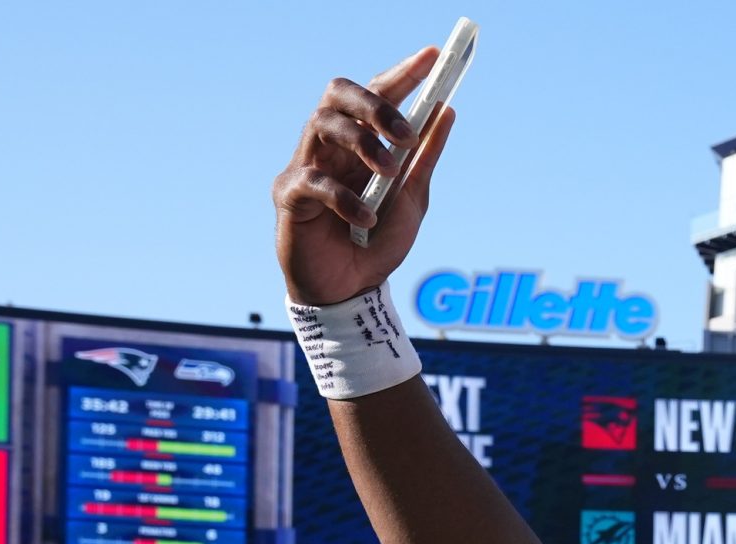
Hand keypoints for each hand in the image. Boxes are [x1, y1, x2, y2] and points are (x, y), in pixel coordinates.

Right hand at [273, 47, 453, 304]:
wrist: (351, 294)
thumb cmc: (376, 246)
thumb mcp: (411, 201)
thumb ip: (423, 158)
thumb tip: (447, 112)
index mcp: (359, 142)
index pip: (375, 92)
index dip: (401, 72)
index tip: (432, 57)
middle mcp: (329, 146)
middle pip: (338, 93)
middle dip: (374, 104)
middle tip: (405, 133)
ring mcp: (305, 166)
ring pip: (321, 123)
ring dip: (362, 143)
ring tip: (388, 173)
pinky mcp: (289, 197)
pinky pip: (314, 181)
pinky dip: (346, 198)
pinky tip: (367, 220)